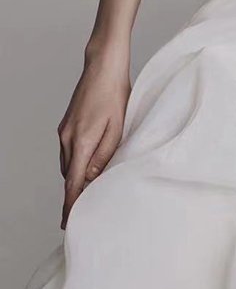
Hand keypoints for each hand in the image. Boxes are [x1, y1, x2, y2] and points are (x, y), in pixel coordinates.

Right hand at [57, 44, 130, 228]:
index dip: (70, 203)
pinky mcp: (67, 124)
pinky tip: (88, 163)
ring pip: (68, 163)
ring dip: (76, 176)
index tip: (67, 221)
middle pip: (68, 175)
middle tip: (85, 209)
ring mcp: (64, 131)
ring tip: (90, 188)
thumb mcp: (118, 126)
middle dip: (74, 192)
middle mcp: (67, 139)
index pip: (72, 182)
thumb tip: (92, 176)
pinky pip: (69, 151)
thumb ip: (106, 154)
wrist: (103, 66)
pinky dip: (76, 161)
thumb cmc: (116, 93)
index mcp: (81, 142)